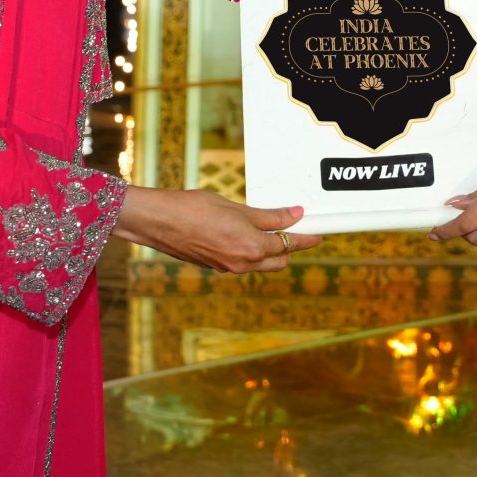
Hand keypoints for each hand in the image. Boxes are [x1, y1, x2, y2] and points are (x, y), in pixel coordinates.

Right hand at [117, 188, 320, 272]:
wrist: (158, 221)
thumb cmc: (194, 209)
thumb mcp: (236, 208)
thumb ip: (268, 215)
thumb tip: (293, 215)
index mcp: (252, 248)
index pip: (289, 245)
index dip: (306, 239)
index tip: (318, 234)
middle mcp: (242, 264)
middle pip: (278, 260)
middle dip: (290, 247)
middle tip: (296, 230)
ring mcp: (227, 268)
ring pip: (259, 263)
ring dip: (269, 251)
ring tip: (271, 229)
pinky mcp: (214, 266)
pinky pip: (241, 262)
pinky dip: (250, 252)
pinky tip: (245, 235)